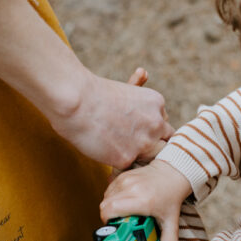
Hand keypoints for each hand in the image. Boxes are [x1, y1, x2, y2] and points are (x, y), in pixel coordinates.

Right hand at [49, 68, 173, 168]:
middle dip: (151, 148)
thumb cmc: (91, 93)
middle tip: (132, 148)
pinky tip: (103, 154)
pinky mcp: (127, 157)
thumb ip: (136, 90)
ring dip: (139, 159)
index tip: (134, 133)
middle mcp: (156, 123)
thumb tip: (144, 73)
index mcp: (157, 103)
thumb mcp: (122, 89)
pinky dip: (115, 163)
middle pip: (165, 144)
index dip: (150, 132)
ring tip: (119, 154)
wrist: (75, 100)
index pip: (164, 126)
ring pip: (151, 159)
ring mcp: (143, 142)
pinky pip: (126, 168)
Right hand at [100, 160, 191, 240]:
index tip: (116, 228)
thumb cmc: (171, 197)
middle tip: (117, 224)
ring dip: (109, 208)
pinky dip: (111, 198)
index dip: (108, 221)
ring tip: (120, 214)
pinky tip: (122, 204)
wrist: (173, 173)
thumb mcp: (172, 222)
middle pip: (104, 205)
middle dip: (107, 217)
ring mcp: (126, 180)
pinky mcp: (123, 175)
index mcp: (142, 201)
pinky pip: (109, 190)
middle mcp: (131, 188)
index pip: (111, 209)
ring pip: (105, 197)